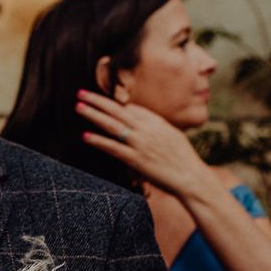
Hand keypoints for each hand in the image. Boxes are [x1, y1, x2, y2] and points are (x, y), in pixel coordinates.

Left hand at [76, 90, 213, 196]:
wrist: (191, 177)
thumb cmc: (183, 159)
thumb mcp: (172, 136)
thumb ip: (156, 127)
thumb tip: (143, 122)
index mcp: (156, 122)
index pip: (131, 107)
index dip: (113, 102)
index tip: (98, 98)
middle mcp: (147, 129)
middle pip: (118, 111)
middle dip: (98, 101)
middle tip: (81, 93)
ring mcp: (140, 143)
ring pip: (112, 125)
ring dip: (93, 115)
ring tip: (78, 106)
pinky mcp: (135, 159)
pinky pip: (113, 148)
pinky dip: (99, 141)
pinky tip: (85, 135)